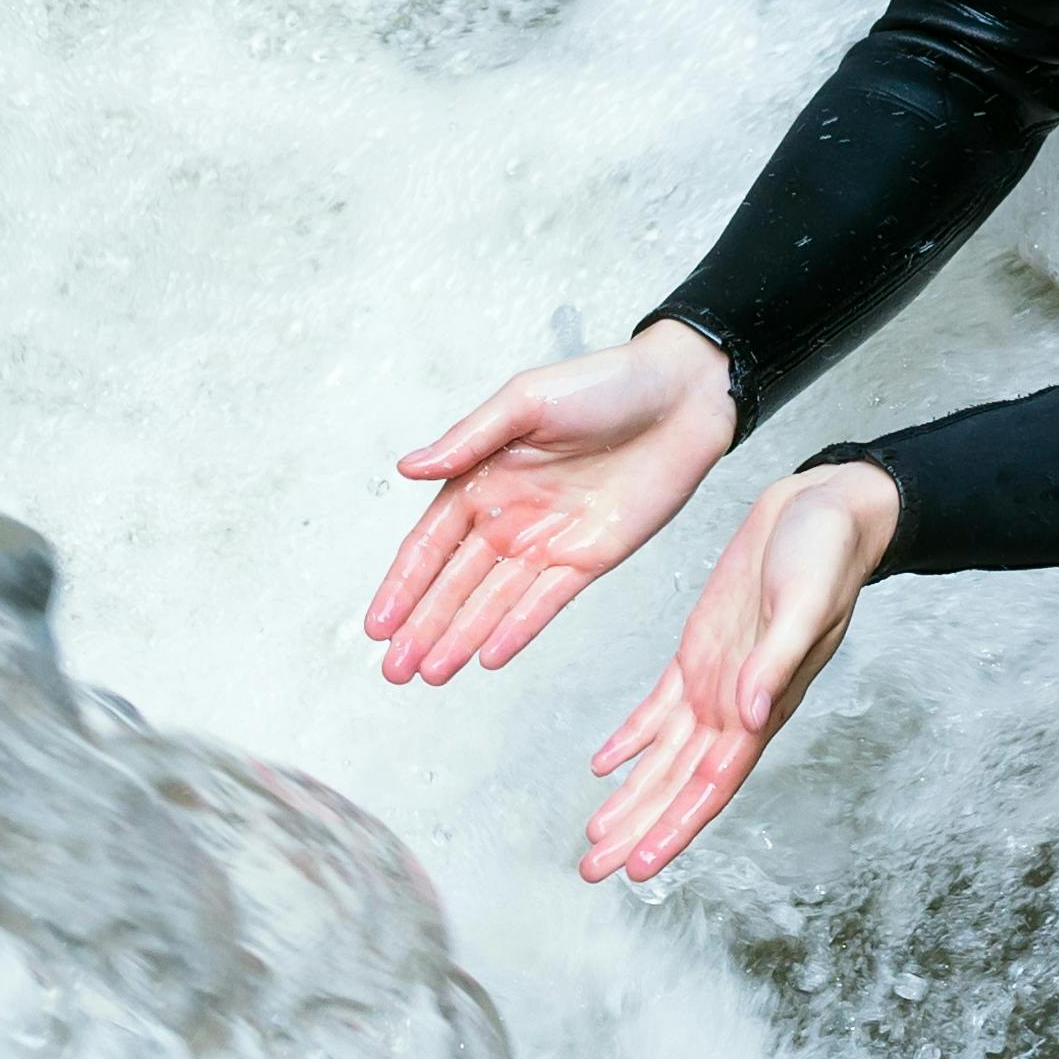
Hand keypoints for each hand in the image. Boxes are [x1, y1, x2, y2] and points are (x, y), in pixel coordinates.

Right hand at [365, 320, 740, 684]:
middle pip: (455, 583)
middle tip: (393, 671)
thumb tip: (408, 468)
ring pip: (493, 602)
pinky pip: (546, 603)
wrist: (681, 396)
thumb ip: (467, 440)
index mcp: (484, 477)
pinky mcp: (590, 558)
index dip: (403, 585)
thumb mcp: (525, 401)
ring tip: (427, 674)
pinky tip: (487, 657)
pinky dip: (516, 630)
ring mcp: (548, 541)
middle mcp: (508, 516)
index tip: (376, 624)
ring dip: (459, 638)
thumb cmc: (603, 384)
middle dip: (422, 627)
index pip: (431, 543)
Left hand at [583, 460, 895, 883]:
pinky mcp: (700, 651)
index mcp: (763, 705)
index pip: (712, 785)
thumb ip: (776, 659)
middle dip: (638, 828)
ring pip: (664, 758)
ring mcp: (717, 682)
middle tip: (593, 868)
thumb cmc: (827, 554)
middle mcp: (737, 707)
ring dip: (630, 797)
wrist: (824, 509)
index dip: (675, 827)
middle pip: (679, 786)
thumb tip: (752, 716)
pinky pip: (658, 711)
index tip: (641, 866)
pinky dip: (631, 741)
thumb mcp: (802, 601)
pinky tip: (604, 765)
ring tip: (594, 835)